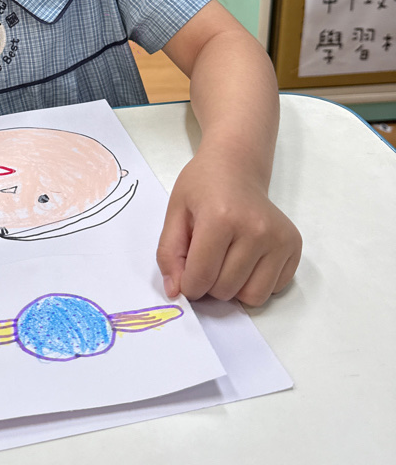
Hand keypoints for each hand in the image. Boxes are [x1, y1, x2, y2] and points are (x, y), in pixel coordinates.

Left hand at [156, 151, 301, 306]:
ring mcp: (279, 239)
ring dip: (234, 288)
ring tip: (228, 259)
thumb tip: (175, 292)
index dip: (187, 285)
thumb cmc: (203, 187)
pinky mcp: (294, 246)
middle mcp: (256, 229)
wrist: (236, 167)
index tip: (185, 276)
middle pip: (225, 290)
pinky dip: (256, 283)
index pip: (201, 277)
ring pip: (252, 297)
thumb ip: (169, 254)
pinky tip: (248, 258)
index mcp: (221, 218)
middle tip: (208, 257)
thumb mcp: (175, 213)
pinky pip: (273, 290)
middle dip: (209, 284)